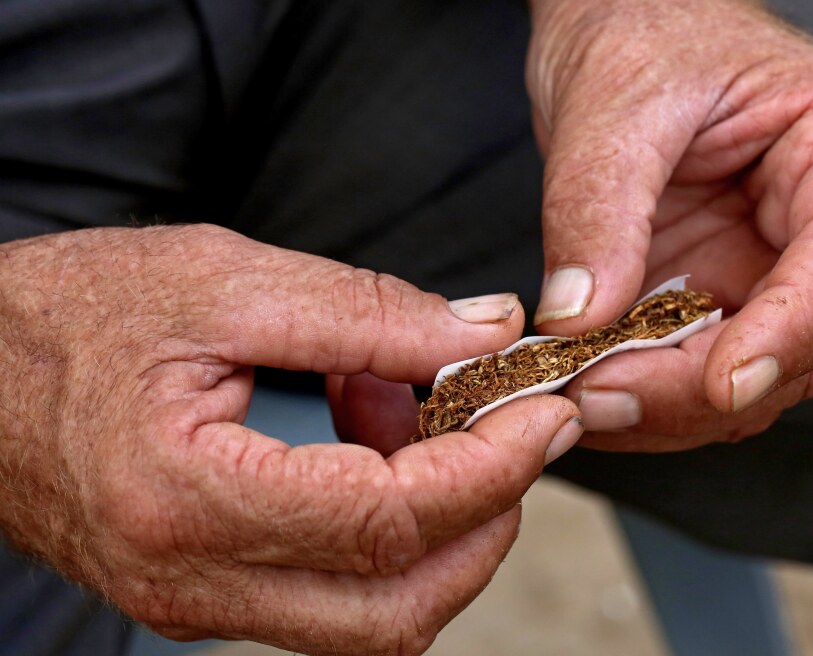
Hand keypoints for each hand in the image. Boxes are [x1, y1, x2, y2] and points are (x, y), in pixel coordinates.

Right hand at [0, 225, 581, 654]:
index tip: (543, 414)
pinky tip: (370, 448)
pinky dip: (388, 536)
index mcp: (188, 497)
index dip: (493, 469)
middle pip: (397, 610)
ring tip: (416, 422)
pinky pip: (333, 599)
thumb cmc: (71, 318)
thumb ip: (370, 313)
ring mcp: (198, 604)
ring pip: (374, 620)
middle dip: (485, 523)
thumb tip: (488, 333)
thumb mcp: (225, 281)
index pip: (391, 522)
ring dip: (439, 531)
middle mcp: (192, 580)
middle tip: (510, 432)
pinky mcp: (207, 596)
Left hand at [526, 0, 812, 449]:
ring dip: (673, 407)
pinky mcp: (718, 295)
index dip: (790, 332)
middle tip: (602, 398)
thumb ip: (599, 211)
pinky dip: (648, 394)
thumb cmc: (641, 28)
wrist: (618, 20)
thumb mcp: (614, 105)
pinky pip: (700, 369)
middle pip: (807, 341)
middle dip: (707, 388)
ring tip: (580, 402)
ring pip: (757, 377)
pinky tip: (587, 393)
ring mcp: (770, 267)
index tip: (723, 386)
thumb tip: (578, 320)